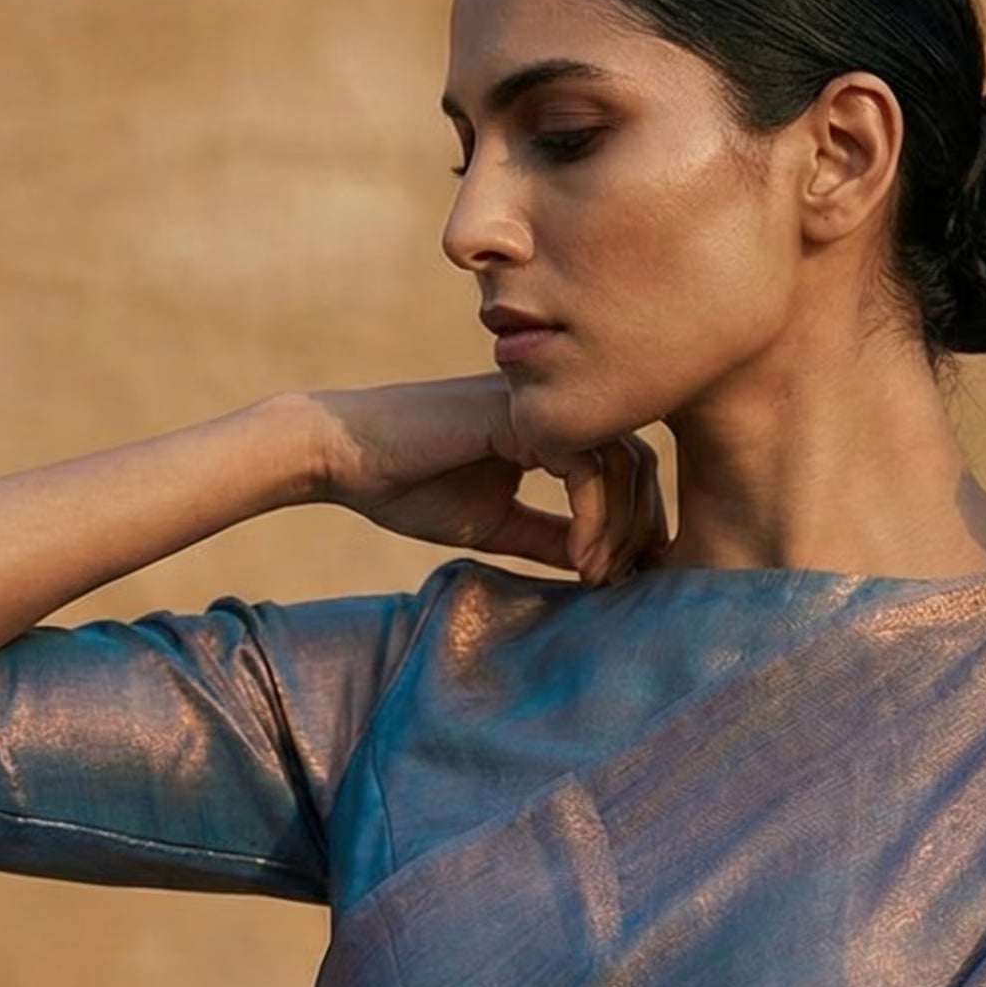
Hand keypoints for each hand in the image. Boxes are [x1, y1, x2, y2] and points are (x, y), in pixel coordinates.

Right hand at [307, 375, 670, 586]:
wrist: (347, 459)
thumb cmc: (411, 487)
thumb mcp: (498, 523)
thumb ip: (550, 536)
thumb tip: (601, 567)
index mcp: (550, 426)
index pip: (624, 461)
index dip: (635, 519)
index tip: (623, 574)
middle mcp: (552, 407)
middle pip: (636, 458)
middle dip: (638, 527)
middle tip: (618, 581)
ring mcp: (537, 405)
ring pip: (618, 459)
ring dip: (617, 527)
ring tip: (594, 576)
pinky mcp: (518, 416)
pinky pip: (584, 464)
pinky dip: (591, 516)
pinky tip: (578, 560)